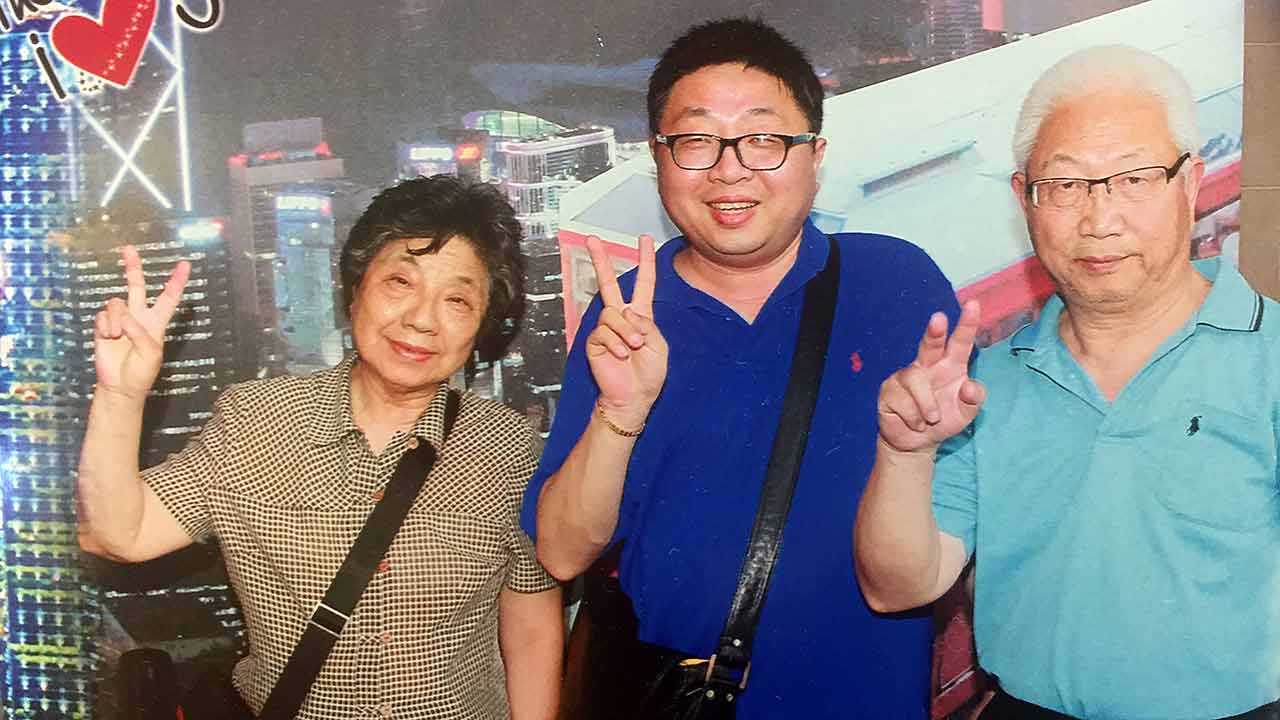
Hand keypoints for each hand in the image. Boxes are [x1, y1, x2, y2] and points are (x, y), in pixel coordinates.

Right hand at [93, 245, 189, 400]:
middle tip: (128, 248)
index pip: (168, 297)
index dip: (176, 281)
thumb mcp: (151, 353)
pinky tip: (108, 338)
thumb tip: (123, 318)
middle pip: (136, 286)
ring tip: (117, 336)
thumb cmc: (141, 372)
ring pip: (116, 302)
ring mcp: (119, 320)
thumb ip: (140, 333)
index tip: (185, 264)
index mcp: (156, 322)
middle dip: (133, 266)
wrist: (120, 386)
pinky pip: (102, 315)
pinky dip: (106, 326)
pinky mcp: (102, 326)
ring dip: (116, 319)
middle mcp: (138, 316)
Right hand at [584, 234, 667, 428]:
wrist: (633, 398)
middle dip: (600, 260)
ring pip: (612, 314)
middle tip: (591, 238)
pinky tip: (621, 356)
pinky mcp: (595, 342)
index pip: (643, 283)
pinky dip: (615, 344)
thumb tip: (626, 313)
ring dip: (626, 332)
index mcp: (641, 316)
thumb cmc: (648, 374)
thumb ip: (646, 325)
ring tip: (632, 348)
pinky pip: (603, 332)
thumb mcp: (658, 345)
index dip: (645, 261)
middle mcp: (622, 318)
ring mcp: (606, 329)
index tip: (644, 239)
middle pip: (609, 283)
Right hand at [877, 300, 985, 453]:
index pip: (960, 342)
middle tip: (939, 320)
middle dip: (934, 332)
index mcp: (951, 366)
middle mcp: (928, 366)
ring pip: (916, 380)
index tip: (973, 305)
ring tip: (931, 420)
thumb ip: (974, 400)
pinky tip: (915, 423)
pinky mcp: (888, 390)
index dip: (967, 324)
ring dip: (927, 405)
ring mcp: (905, 377)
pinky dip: (914, 418)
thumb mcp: (966, 414)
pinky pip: (902, 401)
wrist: (917, 443)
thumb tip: (971, 387)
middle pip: (930, 344)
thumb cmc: (943, 421)